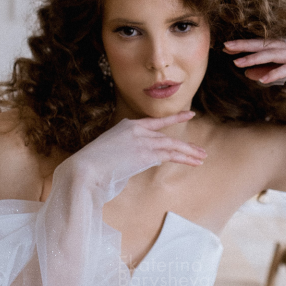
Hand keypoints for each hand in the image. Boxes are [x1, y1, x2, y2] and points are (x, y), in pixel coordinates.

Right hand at [60, 111, 206, 187]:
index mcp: (125, 127)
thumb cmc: (90, 170)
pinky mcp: (145, 153)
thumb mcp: (109, 158)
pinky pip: (170, 154)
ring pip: (171, 145)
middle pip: (166, 136)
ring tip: (202, 157)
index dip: (173, 118)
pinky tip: (195, 161)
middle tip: (199, 150)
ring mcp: (141, 140)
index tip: (188, 114)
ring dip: (189, 152)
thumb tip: (133, 165)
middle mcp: (136, 129)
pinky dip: (185, 158)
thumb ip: (125, 157)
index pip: (154, 123)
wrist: (83, 171)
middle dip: (184, 145)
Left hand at [223, 38, 285, 101]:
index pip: (264, 44)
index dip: (245, 45)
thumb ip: (271, 72)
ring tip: (239, 63)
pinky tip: (262, 80)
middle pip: (266, 44)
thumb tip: (249, 73)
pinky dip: (275, 74)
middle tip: (226, 47)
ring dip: (256, 58)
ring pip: (275, 54)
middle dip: (245, 46)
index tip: (227, 47)